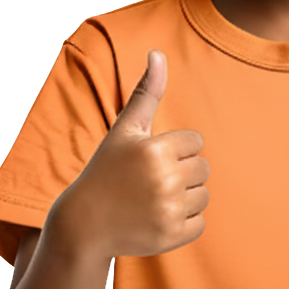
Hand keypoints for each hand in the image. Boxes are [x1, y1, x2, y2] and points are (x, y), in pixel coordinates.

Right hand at [47, 50, 209, 261]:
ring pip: (204, 196)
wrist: (84, 223)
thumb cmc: (107, 170)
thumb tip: (158, 52)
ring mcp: (169, 210)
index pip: (196, 142)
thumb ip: (146, 92)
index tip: (150, 159)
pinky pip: (200, 223)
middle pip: (203, 168)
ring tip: (153, 199)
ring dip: (185, 197)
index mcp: (155, 149)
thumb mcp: (125, 130)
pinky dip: (183, 223)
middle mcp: (164, 179)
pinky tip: (156, 218)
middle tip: (150, 181)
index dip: (174, 149)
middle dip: (182, 172)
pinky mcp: (172, 236)